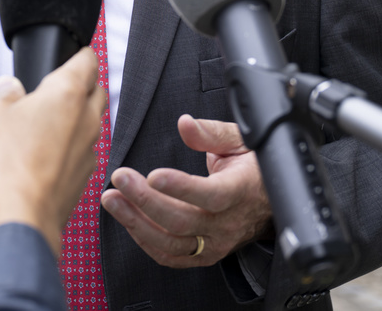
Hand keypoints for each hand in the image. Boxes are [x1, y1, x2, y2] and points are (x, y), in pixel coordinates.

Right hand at [0, 47, 106, 255]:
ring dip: (77, 118)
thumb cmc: (8, 164)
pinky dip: (71, 147)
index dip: (81, 53)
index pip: (87, 61)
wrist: (22, 215)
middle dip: (85, 84)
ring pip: (92, 124)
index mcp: (67, 93)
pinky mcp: (84, 177)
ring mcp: (89, 150)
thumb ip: (4, 96)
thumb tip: (8, 88)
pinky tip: (49, 154)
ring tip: (51, 121)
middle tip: (65, 84)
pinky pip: (83, 152)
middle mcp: (86, 119)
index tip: (78, 52)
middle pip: (96, 92)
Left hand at [101, 115, 271, 266]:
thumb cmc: (255, 168)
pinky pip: (170, 256)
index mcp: (240, 191)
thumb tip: (184, 124)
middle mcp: (227, 224)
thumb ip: (211, 133)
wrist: (269, 203)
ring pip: (171, 243)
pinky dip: (144, 240)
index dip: (181, 188)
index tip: (153, 175)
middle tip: (119, 178)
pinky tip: (128, 219)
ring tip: (112, 199)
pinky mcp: (203, 255)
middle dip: (145, 200)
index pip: (211, 195)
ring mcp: (215, 244)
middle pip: (182, 221)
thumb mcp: (241, 141)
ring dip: (136, 222)